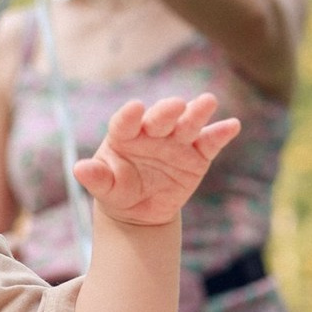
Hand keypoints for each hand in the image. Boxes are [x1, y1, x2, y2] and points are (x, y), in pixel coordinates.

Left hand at [73, 94, 239, 226]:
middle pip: (160, 118)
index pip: (125, 122)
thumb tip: (79, 169)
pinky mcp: (197, 155)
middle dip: (166, 111)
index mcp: (124, 135)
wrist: (140, 209)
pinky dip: (220, 133)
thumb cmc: (117, 190)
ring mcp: (176, 141)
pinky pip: (209, 143)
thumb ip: (96, 178)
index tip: (134, 107)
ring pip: (187, 123)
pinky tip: (232, 125)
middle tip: (176, 105)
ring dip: (197, 113)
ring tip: (208, 101)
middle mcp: (151, 132)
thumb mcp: (105, 187)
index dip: (129, 115)